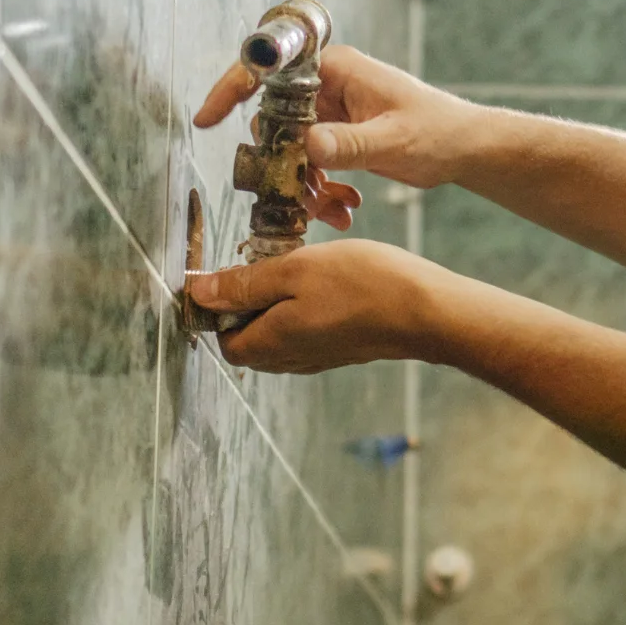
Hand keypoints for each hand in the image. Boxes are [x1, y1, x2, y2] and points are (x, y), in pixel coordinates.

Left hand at [188, 239, 451, 373]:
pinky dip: (298, 311)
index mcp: (270, 344)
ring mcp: (318, 357)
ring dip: (273, 307)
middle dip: (244, 307)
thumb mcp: (294, 271)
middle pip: (248, 341)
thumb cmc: (362, 285)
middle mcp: (290, 360)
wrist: (426, 311)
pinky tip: (319, 283)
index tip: (230, 271)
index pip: (222, 341)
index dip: (216, 309)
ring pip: (276, 336)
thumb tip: (198, 292)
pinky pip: (303, 334)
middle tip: (263, 264)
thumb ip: (243, 284)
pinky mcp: (340, 349)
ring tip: (293, 270)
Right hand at [190, 44, 477, 232]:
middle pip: (274, 123)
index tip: (207, 118)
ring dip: (304, 186)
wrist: (465, 149)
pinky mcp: (336, 137)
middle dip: (284, 166)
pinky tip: (344, 210)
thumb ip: (352, 144)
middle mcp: (326, 86)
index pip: (270, 68)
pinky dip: (319, 192)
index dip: (232, 89)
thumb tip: (310, 143)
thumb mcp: (394, 140)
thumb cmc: (439, 131)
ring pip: (290, 152)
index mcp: (335, 69)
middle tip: (302, 195)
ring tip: (334, 210)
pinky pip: (309, 166)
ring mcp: (329, 113)